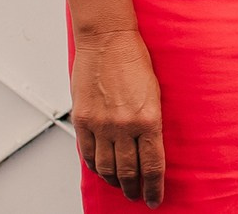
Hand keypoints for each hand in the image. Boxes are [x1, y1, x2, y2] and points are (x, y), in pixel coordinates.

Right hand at [71, 28, 165, 207]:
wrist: (108, 40)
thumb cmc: (135, 60)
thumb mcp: (155, 92)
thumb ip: (150, 122)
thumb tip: (150, 147)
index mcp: (149, 119)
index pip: (152, 165)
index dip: (154, 187)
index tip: (155, 199)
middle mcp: (124, 126)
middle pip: (129, 171)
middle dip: (134, 189)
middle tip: (137, 196)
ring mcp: (101, 124)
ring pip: (106, 167)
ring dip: (114, 181)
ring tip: (120, 186)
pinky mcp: (83, 120)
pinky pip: (87, 153)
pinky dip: (95, 166)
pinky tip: (101, 171)